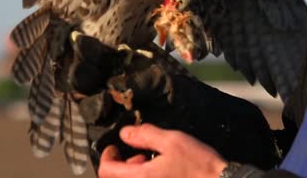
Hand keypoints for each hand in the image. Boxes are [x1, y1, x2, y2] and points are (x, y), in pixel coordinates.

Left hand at [98, 124, 226, 177]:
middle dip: (123, 164)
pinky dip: (146, 177)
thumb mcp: (172, 141)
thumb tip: (124, 133)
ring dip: (134, 172)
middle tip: (140, 153)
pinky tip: (163, 171)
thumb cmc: (199, 166)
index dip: (107, 156)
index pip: (107, 171)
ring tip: (153, 161)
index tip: (115, 147)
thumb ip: (145, 135)